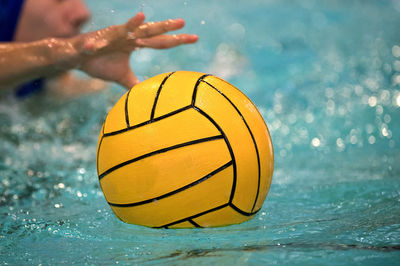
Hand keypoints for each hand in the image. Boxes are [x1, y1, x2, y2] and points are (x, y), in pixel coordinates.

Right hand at [74, 12, 197, 88]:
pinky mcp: (102, 38)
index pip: (161, 43)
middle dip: (169, 30)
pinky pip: (111, 34)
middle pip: (153, 34)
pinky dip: (120, 30)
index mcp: (136, 43)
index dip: (177, 41)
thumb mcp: (122, 77)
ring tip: (157, 19)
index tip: (195, 38)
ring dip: (144, 25)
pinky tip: (136, 20)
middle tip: (186, 26)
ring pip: (135, 30)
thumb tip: (146, 94)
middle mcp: (130, 37)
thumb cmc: (99, 64)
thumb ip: (135, 84)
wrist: (76, 58)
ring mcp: (117, 36)